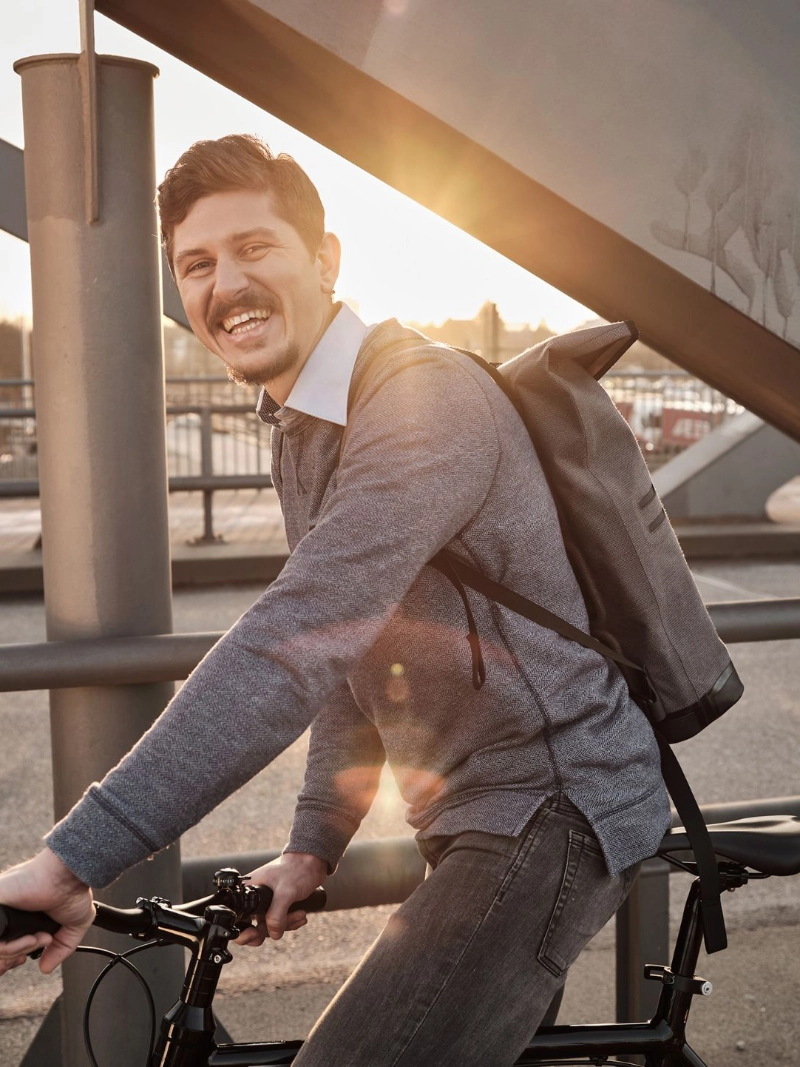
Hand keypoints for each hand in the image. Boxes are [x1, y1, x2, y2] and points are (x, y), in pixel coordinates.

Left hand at [0, 849, 94, 975]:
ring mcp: (1, 910)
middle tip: (29, 954)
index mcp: (20, 915)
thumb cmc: (72, 889)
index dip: (11, 957)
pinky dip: (12, 947)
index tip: (24, 959)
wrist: (68, 875)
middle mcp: (8, 913)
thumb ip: (61, 948)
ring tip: (41, 939)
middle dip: (12, 958)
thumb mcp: (72, 925)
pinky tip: (32, 938)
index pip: (2, 945)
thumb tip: (46, 968)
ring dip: (20, 951)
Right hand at [235, 852, 327, 944]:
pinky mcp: (279, 905)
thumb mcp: (285, 892)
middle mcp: (256, 898)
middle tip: (279, 929)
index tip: (255, 934)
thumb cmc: (297, 868)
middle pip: (254, 926)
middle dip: (271, 929)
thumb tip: (273, 934)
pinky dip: (291, 921)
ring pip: (271, 926)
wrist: (313, 861)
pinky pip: (281, 922)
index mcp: (250, 890)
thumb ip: (277, 914)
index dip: (243, 932)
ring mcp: (268, 902)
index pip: (238, 918)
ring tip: (300, 914)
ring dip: (287, 924)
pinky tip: (301, 915)